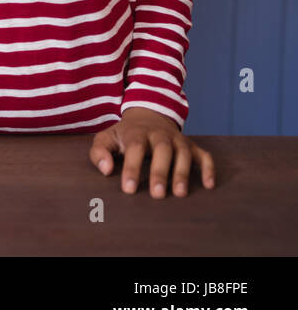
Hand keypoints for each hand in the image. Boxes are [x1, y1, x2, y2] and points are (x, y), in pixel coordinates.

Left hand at [89, 106, 215, 197]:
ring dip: (183, 173)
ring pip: (183, 153)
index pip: (135, 148)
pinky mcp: (191, 146)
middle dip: (160, 172)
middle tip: (157, 194)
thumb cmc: (124, 135)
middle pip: (162, 149)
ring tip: (180, 193)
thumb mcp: (106, 138)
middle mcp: (159, 134)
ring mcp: (177, 139)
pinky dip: (208, 168)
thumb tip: (106, 170)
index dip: (132, 168)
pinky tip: (209, 185)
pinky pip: (204, 155)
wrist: (148, 116)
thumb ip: (99, 152)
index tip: (128, 189)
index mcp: (137, 132)